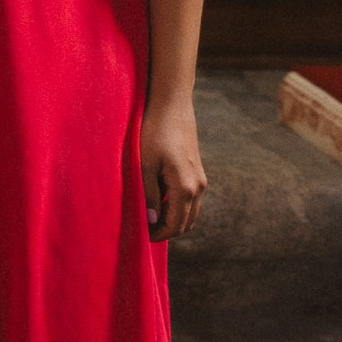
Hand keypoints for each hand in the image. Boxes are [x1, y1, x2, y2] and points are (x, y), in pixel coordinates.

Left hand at [141, 95, 206, 239]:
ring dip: (172, 218)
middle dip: (166, 230)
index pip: (175, 225)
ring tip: (149, 215)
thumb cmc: (154, 132)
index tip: (141, 235)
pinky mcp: (197, 171)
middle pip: (186, 223)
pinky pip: (190, 199)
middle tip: (144, 229)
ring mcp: (200, 179)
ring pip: (189, 212)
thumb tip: (151, 219)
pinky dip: (177, 206)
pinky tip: (158, 199)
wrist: (171, 106)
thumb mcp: (145, 165)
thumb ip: (149, 195)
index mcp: (185, 188)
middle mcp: (198, 187)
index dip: (158, 235)